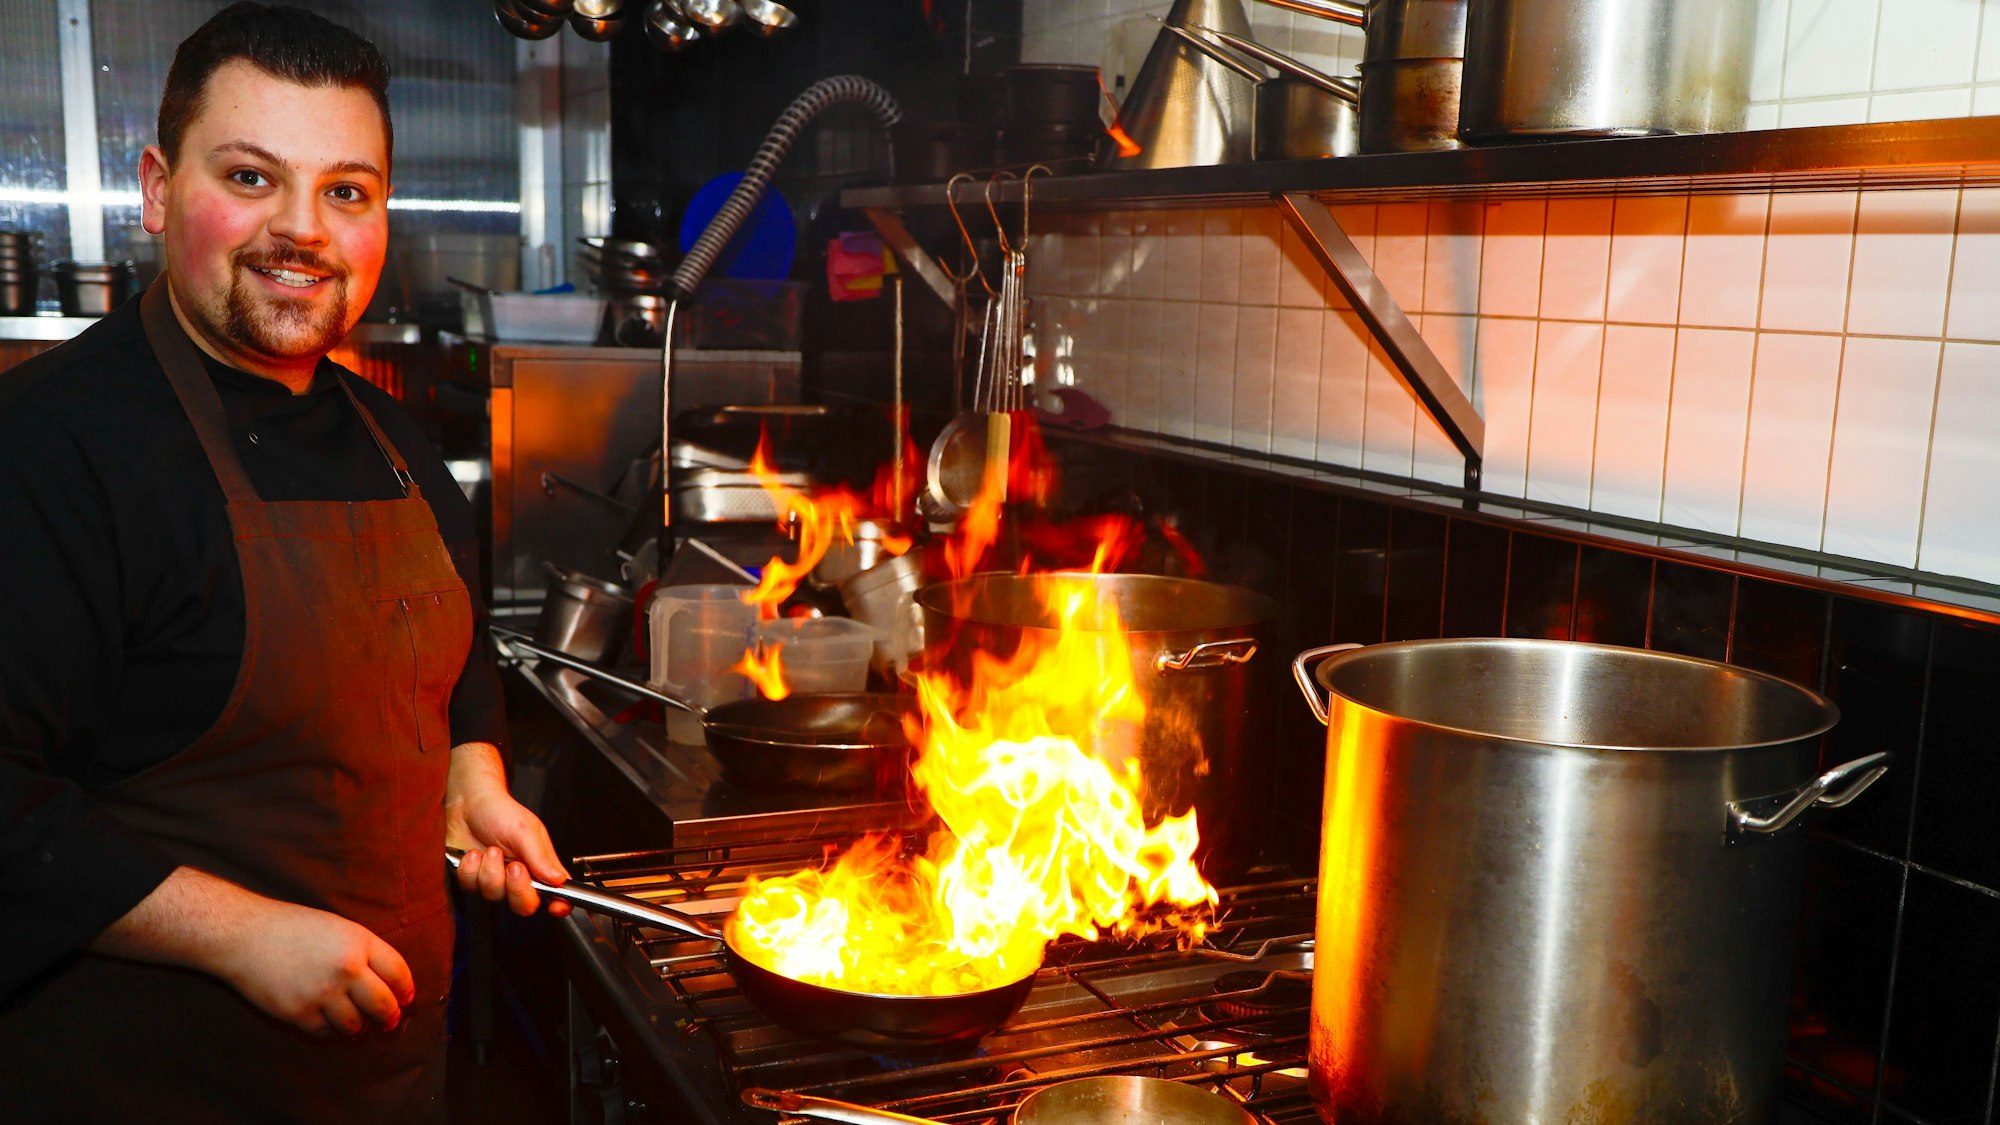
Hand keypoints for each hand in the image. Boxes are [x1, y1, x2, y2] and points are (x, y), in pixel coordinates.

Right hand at [214, 897, 414, 1036]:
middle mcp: (346, 969)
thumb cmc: (293, 928)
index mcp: (359, 942)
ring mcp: (322, 993)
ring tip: (355, 1021)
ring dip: (358, 1026)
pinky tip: (326, 1020)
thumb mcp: (339, 928)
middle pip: (384, 1005)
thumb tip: (391, 983)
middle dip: (389, 1017)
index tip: (406, 999)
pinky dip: (329, 1030)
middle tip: (388, 1022)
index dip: (406, 990)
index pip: (399, 974)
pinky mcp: (299, 1013)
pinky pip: (325, 1033)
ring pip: (356, 1025)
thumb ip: (365, 952)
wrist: (245, 935)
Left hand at [445, 742, 571, 918]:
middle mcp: (518, 878)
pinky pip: (470, 886)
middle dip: (517, 888)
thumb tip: (559, 879)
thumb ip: (541, 857)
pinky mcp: (471, 880)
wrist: (468, 802)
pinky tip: (472, 853)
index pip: (556, 894)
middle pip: (524, 905)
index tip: (556, 907)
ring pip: (493, 895)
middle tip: (514, 866)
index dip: (559, 905)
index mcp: (539, 867)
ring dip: (490, 870)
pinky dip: (470, 867)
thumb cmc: (501, 812)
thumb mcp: (526, 831)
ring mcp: (494, 880)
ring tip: (490, 849)